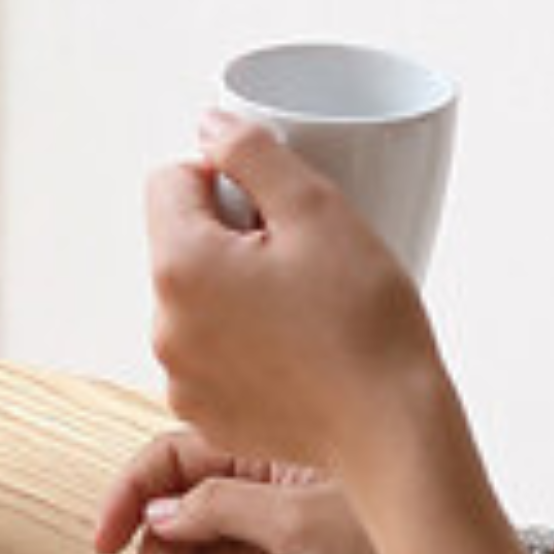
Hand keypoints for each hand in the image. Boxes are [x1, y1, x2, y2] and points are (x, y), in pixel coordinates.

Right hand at [90, 431, 422, 553]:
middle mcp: (265, 493)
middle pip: (179, 522)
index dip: (133, 495)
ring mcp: (274, 544)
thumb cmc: (395, 542)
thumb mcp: (297, 517)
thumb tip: (162, 512)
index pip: (176, 461)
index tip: (104, 537)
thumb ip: (221, 509)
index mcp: (268, 451)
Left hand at [142, 116, 450, 491]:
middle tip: (299, 261)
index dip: (224, 178)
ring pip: (195, 300)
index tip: (275, 207)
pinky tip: (292, 354)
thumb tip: (210, 126)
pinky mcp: (205, 414)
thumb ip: (252, 152)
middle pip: (179, 244)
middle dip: (228, 237)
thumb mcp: (316, 208)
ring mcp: (180, 378)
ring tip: (299, 311)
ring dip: (232, 290)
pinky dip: (239, 344)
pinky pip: (208, 354)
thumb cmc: (362, 320)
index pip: (169, 180)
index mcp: (180, 265)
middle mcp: (164, 326)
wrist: (389, 428)